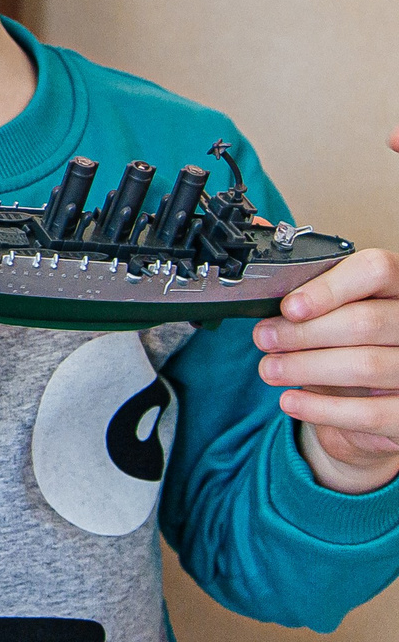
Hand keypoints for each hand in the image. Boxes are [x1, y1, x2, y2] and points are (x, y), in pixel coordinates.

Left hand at [256, 246, 398, 494]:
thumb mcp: (332, 304)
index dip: (331, 287)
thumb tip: (256, 228)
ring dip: (306, 368)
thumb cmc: (349, 340)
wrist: (375, 395)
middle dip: (304, 333)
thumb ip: (305, 278)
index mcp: (398, 288)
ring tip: (269, 369)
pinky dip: (323, 408)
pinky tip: (290, 401)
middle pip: (365, 321)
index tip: (289, 306)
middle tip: (264, 338)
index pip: (377, 270)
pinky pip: (370, 412)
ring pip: (365, 365)